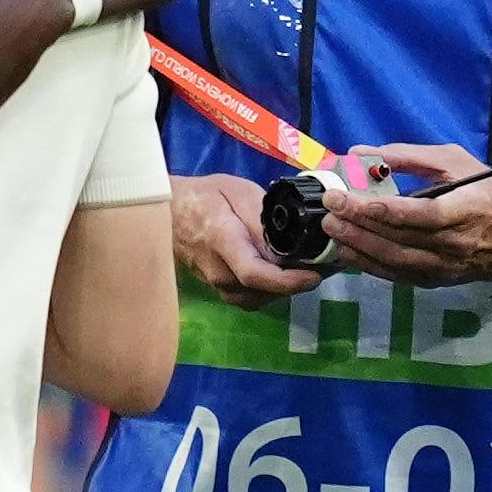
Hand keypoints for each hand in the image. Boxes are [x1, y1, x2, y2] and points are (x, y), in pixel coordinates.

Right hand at [172, 174, 322, 308]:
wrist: (167, 211)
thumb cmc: (204, 196)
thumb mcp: (237, 192)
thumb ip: (261, 217)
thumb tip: (289, 241)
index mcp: (221, 240)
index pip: (255, 273)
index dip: (288, 280)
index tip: (314, 275)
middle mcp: (216, 269)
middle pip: (262, 291)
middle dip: (296, 283)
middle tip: (324, 265)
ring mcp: (214, 282)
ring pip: (257, 299)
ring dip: (283, 289)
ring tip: (305, 269)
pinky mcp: (216, 287)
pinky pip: (248, 297)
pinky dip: (268, 291)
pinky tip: (280, 274)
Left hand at [321, 143, 491, 285]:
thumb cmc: (488, 193)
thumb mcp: (455, 162)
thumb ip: (407, 155)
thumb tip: (359, 153)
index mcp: (465, 211)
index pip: (422, 215)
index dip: (386, 210)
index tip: (351, 199)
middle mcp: (454, 243)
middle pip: (400, 238)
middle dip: (358, 224)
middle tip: (328, 209)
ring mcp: (444, 266)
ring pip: (394, 260)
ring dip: (357, 246)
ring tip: (330, 228)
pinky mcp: (435, 279)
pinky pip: (396, 274)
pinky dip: (367, 264)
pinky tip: (345, 250)